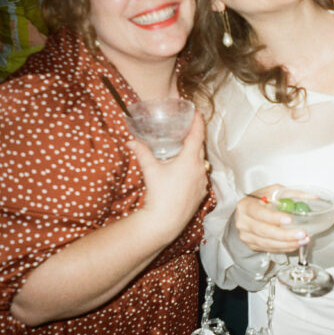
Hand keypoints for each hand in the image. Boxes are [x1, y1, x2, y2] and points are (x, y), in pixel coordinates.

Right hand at [128, 111, 208, 237]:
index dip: (198, 122)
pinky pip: (200, 176)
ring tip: (185, 150)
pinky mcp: (201, 193)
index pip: (197, 135)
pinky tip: (185, 172)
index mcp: (190, 160)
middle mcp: (199, 169)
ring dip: (195, 155)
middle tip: (188, 129)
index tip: (197, 113)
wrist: (165, 221)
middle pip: (200, 148)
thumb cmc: (159, 194)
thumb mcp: (150, 170)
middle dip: (195, 138)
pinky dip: (194, 170)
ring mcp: (202, 182)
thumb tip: (131, 141)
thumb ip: (142, 153)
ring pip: (201, 162)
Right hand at [234, 185, 308, 253]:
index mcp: (246, 206)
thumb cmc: (261, 201)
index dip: (274, 218)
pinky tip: (295, 244)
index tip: (290, 220)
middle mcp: (243, 222)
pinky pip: (269, 248)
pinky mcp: (251, 245)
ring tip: (303, 240)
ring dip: (287, 243)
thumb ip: (292, 193)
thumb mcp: (273, 192)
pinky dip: (283, 248)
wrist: (246, 214)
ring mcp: (246, 236)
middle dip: (285, 234)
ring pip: (267, 243)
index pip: (260, 213)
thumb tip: (314, 197)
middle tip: (302, 233)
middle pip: (264, 231)